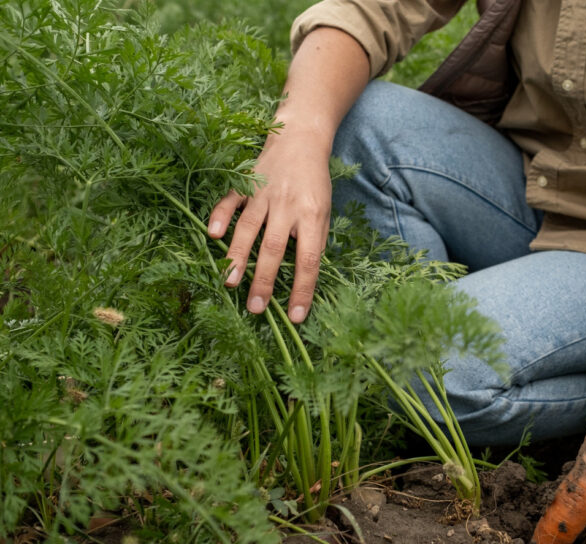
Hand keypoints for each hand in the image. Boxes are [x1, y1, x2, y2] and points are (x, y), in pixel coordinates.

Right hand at [208, 126, 332, 323]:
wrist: (301, 137)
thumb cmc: (315, 181)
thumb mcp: (325, 210)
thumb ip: (315, 239)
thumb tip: (306, 275)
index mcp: (311, 215)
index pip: (309, 260)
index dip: (302, 289)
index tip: (295, 316)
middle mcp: (286, 205)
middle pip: (274, 248)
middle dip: (264, 281)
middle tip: (255, 308)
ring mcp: (263, 193)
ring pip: (248, 228)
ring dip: (238, 256)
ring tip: (229, 282)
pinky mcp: (245, 182)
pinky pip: (230, 200)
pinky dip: (220, 215)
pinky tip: (212, 234)